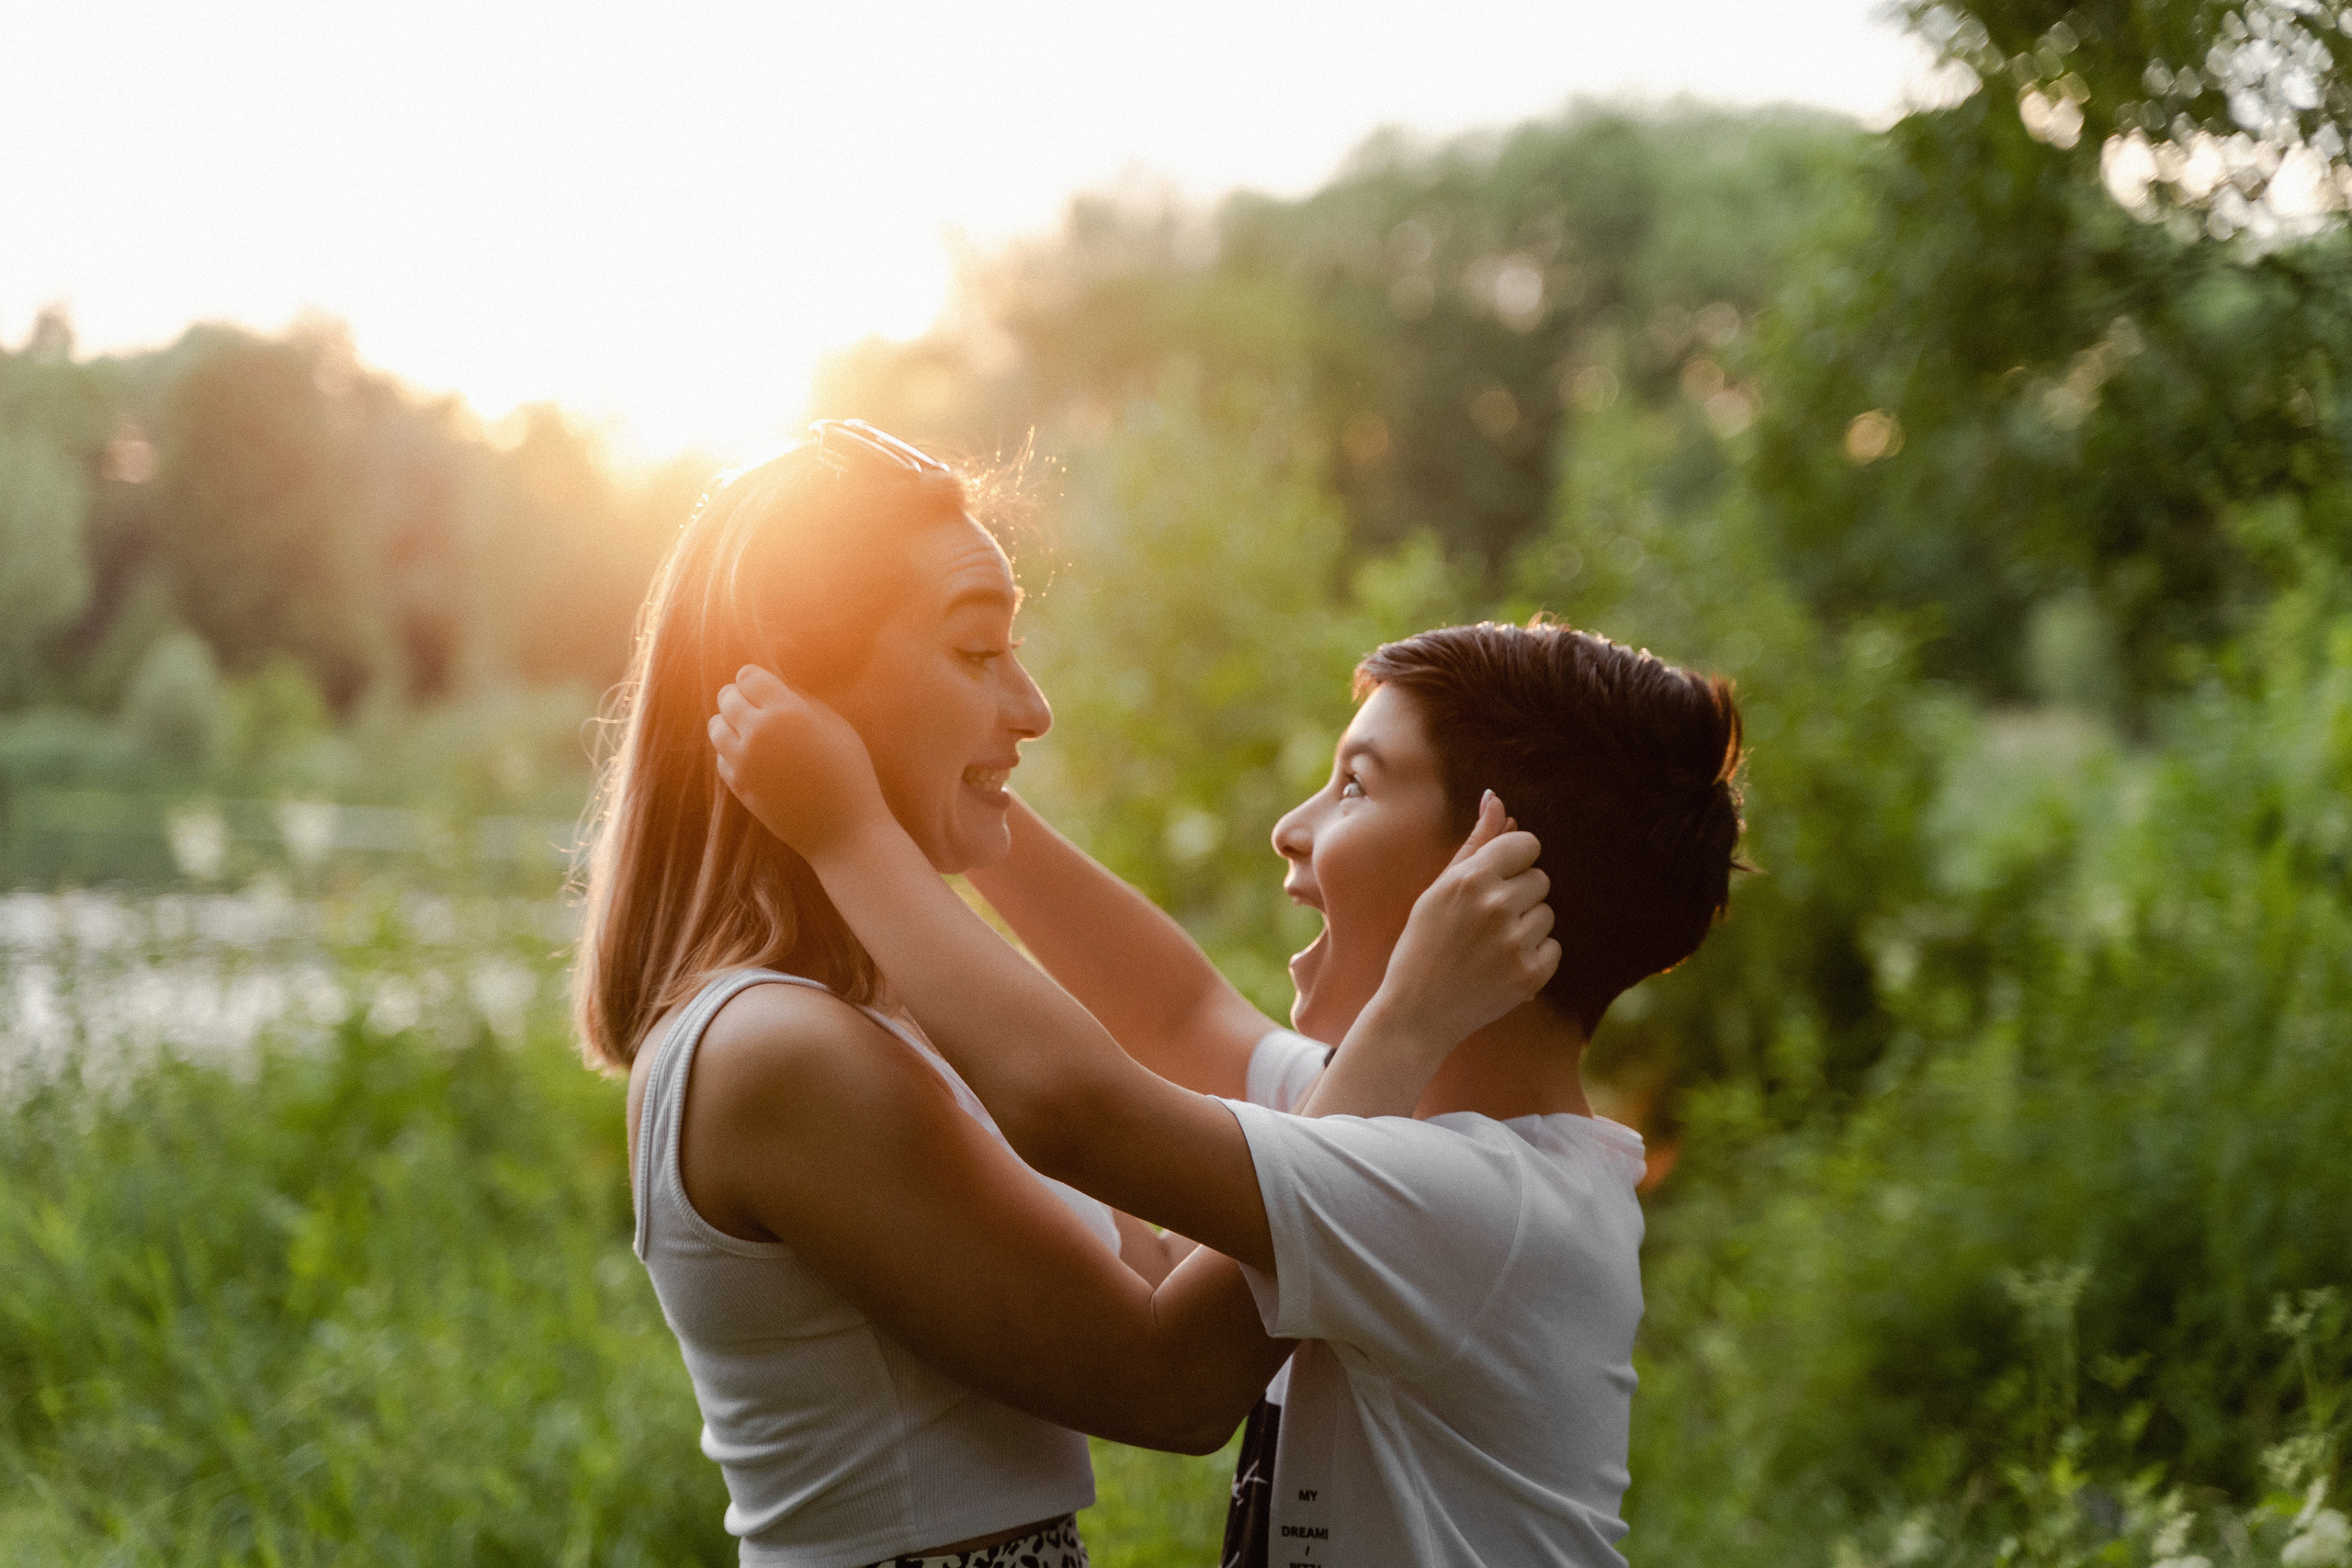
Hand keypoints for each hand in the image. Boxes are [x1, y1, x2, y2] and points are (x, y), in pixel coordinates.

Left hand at [709, 665, 889, 859]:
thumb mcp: (837, 725)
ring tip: (748, 727)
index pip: (747, 676)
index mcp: (786, 711)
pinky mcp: (739, 787)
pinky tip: (751, 755)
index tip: (762, 685)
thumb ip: (803, 700)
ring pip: (715, 727)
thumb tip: (777, 686)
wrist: (844, 830)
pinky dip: (731, 752)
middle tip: (753, 703)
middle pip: (726, 698)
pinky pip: (721, 758)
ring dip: (729, 722)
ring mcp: (744, 763)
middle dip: (738, 696)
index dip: (753, 678)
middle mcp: (758, 733)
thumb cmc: (850, 773)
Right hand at [1368, 791, 1557, 1053]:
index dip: (1514, 862)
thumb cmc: (1421, 944)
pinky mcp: (1530, 975)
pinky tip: (1503, 967)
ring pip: (1548, 914)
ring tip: (1492, 946)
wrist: (1415, 1013)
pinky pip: (1554, 948)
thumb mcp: (1439, 889)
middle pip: (1540, 880)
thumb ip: (1474, 843)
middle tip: (1485, 922)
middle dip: (1520, 896)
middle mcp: (1496, 905)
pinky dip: (1534, 957)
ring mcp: (1514, 941)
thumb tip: (1496, 799)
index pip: (1527, 844)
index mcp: (1471, 877)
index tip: (1496, 881)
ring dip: (1527, 927)